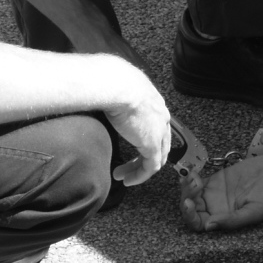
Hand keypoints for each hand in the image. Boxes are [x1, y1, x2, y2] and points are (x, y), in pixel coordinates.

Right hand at [103, 68, 171, 185]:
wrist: (118, 85)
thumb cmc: (112, 82)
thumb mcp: (118, 90)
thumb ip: (116, 98)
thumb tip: (101, 98)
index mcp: (154, 102)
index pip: (157, 126)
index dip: (145, 139)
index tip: (130, 148)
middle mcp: (161, 117)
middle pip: (160, 144)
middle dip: (143, 157)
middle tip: (128, 166)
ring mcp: (159, 131)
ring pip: (155, 158)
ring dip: (138, 169)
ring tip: (123, 176)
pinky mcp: (152, 144)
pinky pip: (150, 167)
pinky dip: (139, 176)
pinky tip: (127, 180)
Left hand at [179, 154, 262, 230]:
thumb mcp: (254, 212)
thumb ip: (232, 220)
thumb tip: (208, 226)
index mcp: (223, 220)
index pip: (199, 224)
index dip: (190, 216)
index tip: (189, 203)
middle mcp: (215, 209)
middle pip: (191, 209)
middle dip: (186, 198)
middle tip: (194, 184)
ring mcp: (213, 194)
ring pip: (190, 194)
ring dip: (187, 187)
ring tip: (195, 177)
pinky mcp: (215, 179)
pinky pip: (196, 181)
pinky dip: (190, 177)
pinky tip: (193, 172)